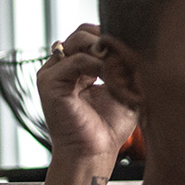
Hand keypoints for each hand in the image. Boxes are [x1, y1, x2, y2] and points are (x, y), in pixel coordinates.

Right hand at [37, 23, 137, 158]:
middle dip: (109, 40)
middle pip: (84, 32)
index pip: (94, 36)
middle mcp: (65, 66)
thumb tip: (134, 44)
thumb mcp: (126, 90)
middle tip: (128, 56)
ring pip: (79, 40)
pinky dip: (96, 64)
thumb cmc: (110, 127)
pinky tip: (111, 77)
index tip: (135, 51)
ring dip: (105, 49)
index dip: (114, 38)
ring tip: (121, 67)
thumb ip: (127, 67)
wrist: (94, 152)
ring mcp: (54, 71)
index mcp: (82, 67)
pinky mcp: (48, 81)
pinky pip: (74, 61)